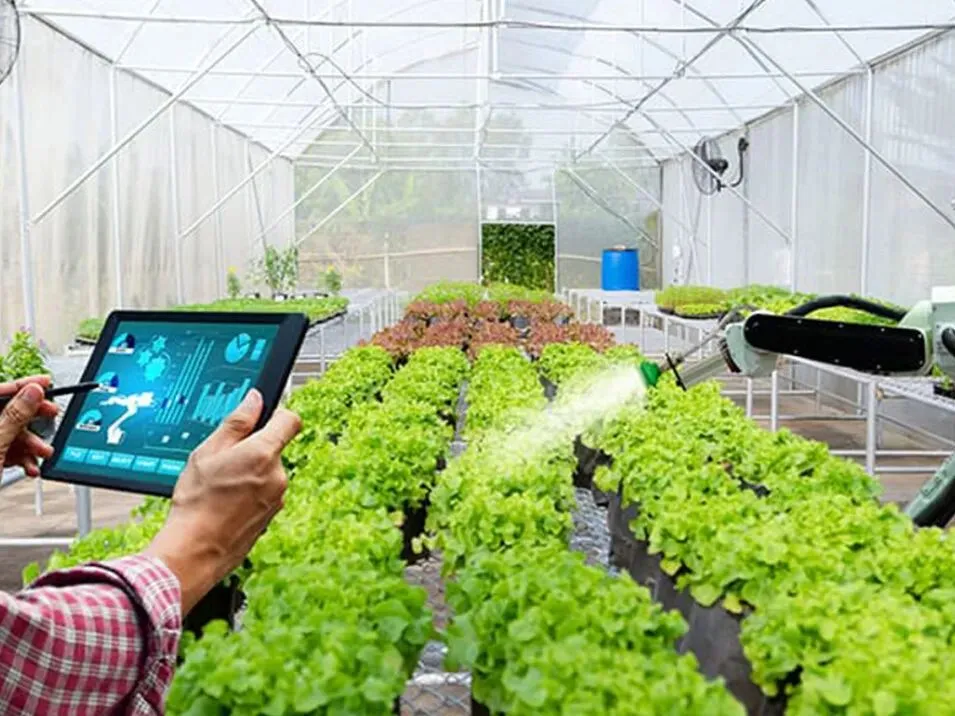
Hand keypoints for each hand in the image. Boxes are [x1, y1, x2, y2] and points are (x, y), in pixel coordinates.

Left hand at [0, 376, 58, 476]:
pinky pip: (8, 452)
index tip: (45, 382)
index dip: (23, 385)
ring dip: (30, 445)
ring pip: (11, 435)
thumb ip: (14, 416)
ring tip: (42, 453)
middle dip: (31, 419)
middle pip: (8, 413)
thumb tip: (32, 392)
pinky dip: (22, 459)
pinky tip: (30, 466)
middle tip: (50, 415)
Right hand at [145, 389, 300, 613]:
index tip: (262, 416)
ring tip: (221, 486)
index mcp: (263, 453)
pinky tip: (226, 503)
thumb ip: (236, 422)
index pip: (290, 420)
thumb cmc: (197, 502)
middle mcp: (278, 475)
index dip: (277, 414)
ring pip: (268, 473)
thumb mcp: (208, 452)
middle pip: (275, 448)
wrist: (195, 550)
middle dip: (254, 449)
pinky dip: (250, 494)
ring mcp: (278, 498)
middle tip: (224, 461)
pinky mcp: (272, 516)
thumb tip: (255, 400)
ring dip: (251, 474)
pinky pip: (265, 494)